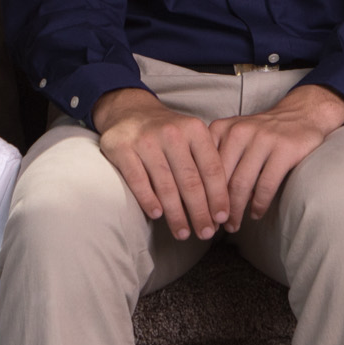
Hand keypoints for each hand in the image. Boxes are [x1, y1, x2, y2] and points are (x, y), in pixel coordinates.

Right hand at [93, 89, 227, 240]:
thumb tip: (219, 208)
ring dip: (176, 214)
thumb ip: (205, 164)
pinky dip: (149, 200)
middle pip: (190, 181)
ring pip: (166, 185)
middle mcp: (172, 133)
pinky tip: (157, 215)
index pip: (212, 169)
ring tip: (183, 233)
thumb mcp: (191, 138)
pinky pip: (138, 180)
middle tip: (206, 233)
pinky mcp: (122, 148)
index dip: (218, 197)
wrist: (130, 111)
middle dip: (200, 212)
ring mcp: (145, 140)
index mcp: (194, 130)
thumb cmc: (168, 134)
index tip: (222, 218)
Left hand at [209, 84, 343, 223]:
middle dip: (216, 207)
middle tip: (215, 226)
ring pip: (241, 184)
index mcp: (221, 128)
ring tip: (233, 225)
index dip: (200, 194)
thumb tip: (204, 199)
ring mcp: (262, 138)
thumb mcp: (234, 136)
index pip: (203, 167)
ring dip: (236, 211)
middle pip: (221, 178)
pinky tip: (255, 213)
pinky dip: (258, 204)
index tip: (200, 213)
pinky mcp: (284, 149)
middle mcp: (239, 131)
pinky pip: (266, 185)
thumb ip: (219, 158)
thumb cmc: (262, 134)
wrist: (301, 115)